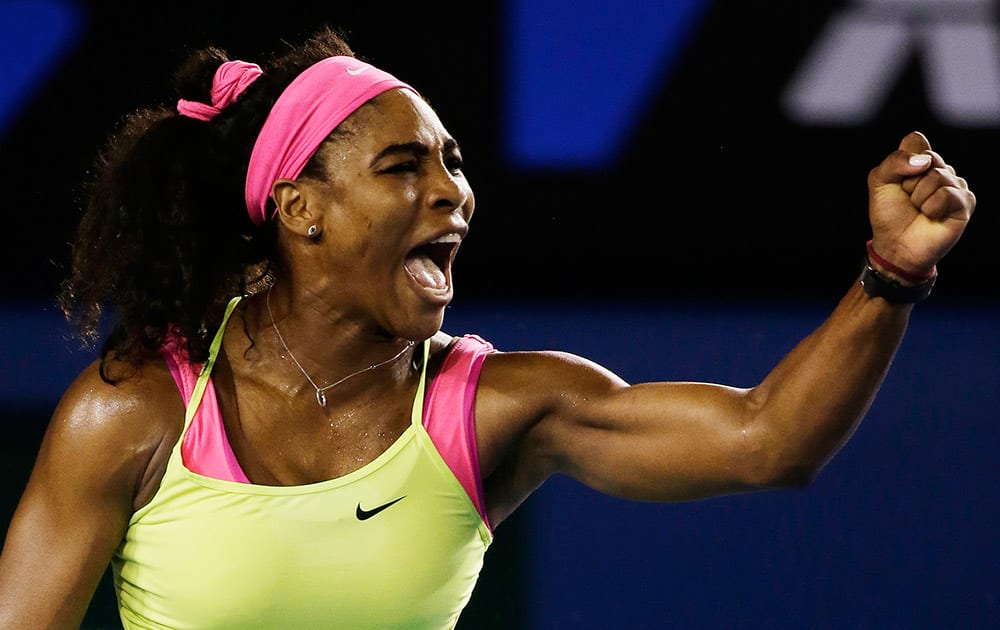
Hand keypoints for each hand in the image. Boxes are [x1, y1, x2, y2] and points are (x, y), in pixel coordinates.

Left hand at [867, 131, 975, 275]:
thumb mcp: (879, 182)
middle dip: (910, 182)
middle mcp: (941, 169)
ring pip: (938, 176)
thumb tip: (924, 160)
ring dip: (919, 197)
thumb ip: (895, 161)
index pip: (915, 141)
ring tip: (919, 209)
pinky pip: (947, 194)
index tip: (897, 181)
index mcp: (921, 161)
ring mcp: (955, 185)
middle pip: (928, 157)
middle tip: (908, 199)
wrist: (896, 245)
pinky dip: (931, 207)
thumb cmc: (888, 214)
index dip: (901, 162)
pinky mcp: (965, 202)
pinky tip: (930, 216)